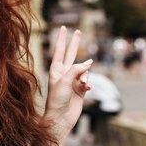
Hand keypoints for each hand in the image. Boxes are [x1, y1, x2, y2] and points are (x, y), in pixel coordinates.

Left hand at [44, 26, 92, 140]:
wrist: (60, 118)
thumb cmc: (57, 99)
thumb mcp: (64, 81)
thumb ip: (76, 69)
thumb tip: (89, 62)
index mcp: (56, 69)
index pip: (59, 50)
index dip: (61, 38)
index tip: (63, 28)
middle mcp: (64, 73)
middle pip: (71, 54)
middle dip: (75, 43)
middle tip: (78, 31)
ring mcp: (73, 81)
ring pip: (84, 70)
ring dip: (85, 76)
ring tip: (82, 85)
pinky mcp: (80, 89)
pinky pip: (88, 81)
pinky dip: (88, 84)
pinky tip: (87, 89)